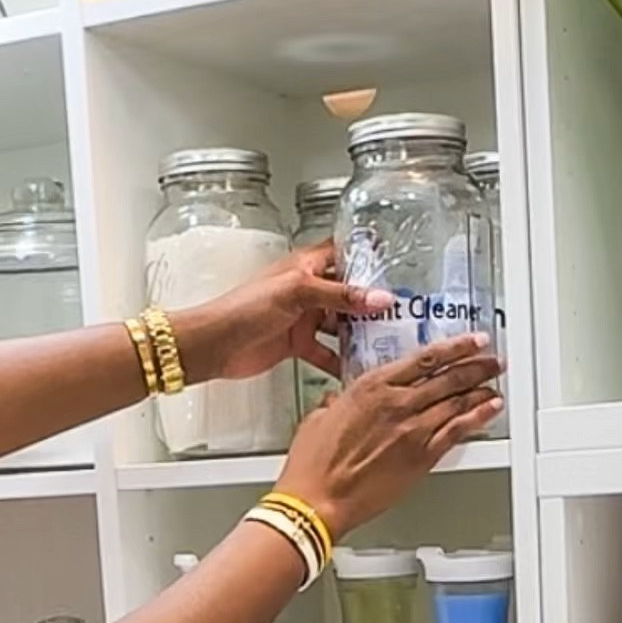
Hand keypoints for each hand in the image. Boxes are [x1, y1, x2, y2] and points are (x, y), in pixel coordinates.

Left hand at [177, 245, 385, 384]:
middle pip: (349, 292)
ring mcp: (304, 317)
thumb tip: (381, 299)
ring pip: (341, 324)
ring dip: (362, 333)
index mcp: (306, 266)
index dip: (369, 257)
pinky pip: (327, 352)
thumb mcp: (297, 293)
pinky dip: (342, 361)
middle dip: (374, 302)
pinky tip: (361, 369)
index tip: (400, 265)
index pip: (344, 254)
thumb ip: (340, 296)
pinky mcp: (299, 343)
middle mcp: (308, 289)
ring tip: (393, 341)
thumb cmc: (246, 308)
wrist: (214, 344)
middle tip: (407, 312)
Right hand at [276, 337, 502, 536]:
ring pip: (458, 401)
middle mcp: (397, 403)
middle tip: (492, 359)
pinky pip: (458, 431)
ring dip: (482, 388)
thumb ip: (337, 402)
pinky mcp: (421, 457)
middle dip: (476, 365)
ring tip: (496, 381)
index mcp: (372, 386)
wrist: (318, 498)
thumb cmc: (314, 464)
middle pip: (449, 376)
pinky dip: (479, 417)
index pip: (425, 358)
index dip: (455, 347)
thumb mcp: (319, 417)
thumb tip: (339, 400)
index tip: (471, 341)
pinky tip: (491, 409)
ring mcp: (413, 429)